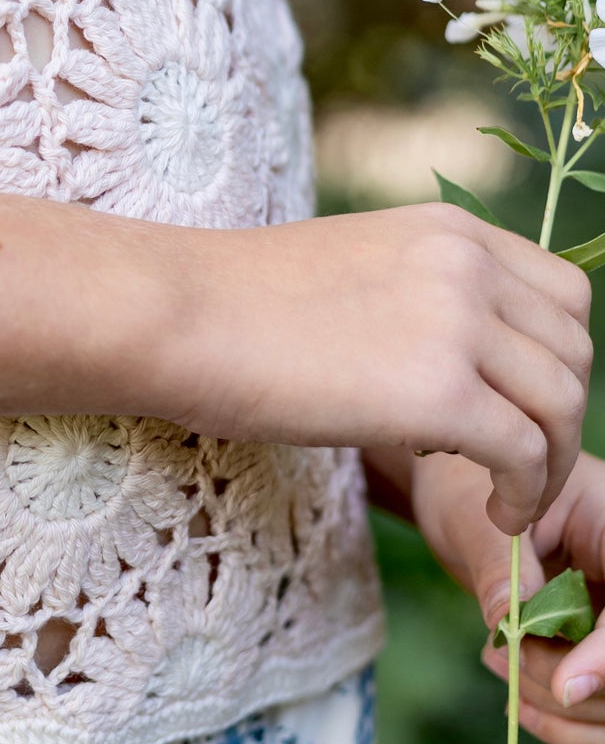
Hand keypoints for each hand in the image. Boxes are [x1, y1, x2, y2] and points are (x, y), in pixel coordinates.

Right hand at [180, 205, 591, 535]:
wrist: (178, 313)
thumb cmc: (234, 304)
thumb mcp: (351, 268)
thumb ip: (417, 295)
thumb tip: (450, 365)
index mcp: (450, 231)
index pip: (562, 292)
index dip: (556, 358)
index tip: (521, 406)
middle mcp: (468, 265)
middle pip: (574, 349)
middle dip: (561, 415)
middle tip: (519, 464)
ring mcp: (457, 324)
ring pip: (562, 404)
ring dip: (551, 462)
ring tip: (511, 500)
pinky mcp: (438, 392)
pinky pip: (526, 453)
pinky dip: (526, 494)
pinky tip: (496, 513)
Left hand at [410, 447, 604, 743]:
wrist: (458, 493)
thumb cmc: (467, 487)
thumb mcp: (477, 518)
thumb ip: (501, 572)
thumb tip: (512, 630)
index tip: (563, 687)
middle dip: (568, 681)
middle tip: (503, 655)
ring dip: (559, 706)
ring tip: (496, 659)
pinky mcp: (598, 651)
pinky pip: (599, 712)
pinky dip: (562, 723)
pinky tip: (517, 702)